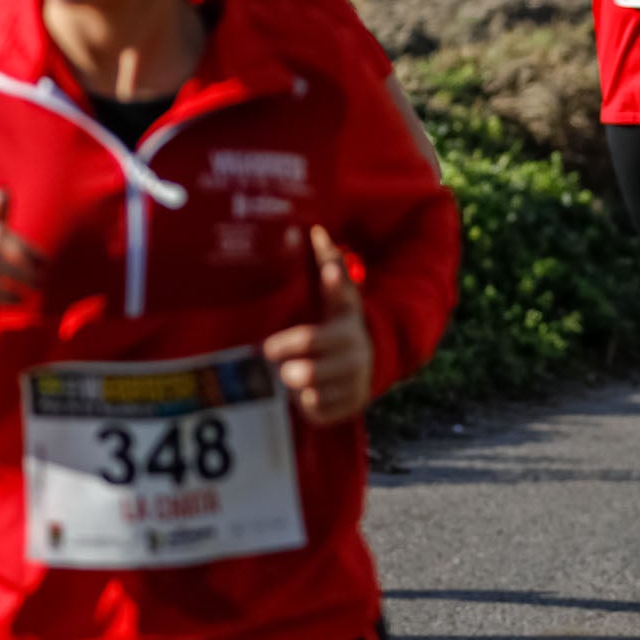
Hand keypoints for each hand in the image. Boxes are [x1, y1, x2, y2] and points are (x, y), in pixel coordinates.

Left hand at [264, 228, 372, 424]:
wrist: (368, 368)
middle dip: (285, 353)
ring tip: (291, 375)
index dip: (334, 281)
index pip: (341, 295)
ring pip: (309, 387)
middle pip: (309, 351)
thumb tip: (314, 229)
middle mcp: (356, 348)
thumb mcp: (337, 300)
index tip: (326, 271)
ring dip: (293, 382)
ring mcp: (355, 379)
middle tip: (271, 352)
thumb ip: (327, 266)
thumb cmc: (337, 327)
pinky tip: (305, 394)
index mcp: (349, 317)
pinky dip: (303, 405)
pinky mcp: (351, 406)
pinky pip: (314, 410)